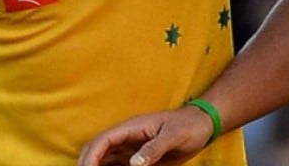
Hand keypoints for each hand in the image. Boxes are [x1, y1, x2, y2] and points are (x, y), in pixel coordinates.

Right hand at [78, 105, 214, 165]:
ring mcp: (130, 148)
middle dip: (87, 163)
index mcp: (132, 127)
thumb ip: (154, 148)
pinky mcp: (137, 157)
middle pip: (97, 149)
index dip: (91, 156)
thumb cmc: (188, 126)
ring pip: (104, 159)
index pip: (103, 140)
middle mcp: (127, 137)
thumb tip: (133, 164)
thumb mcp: (173, 136)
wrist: (201, 125)